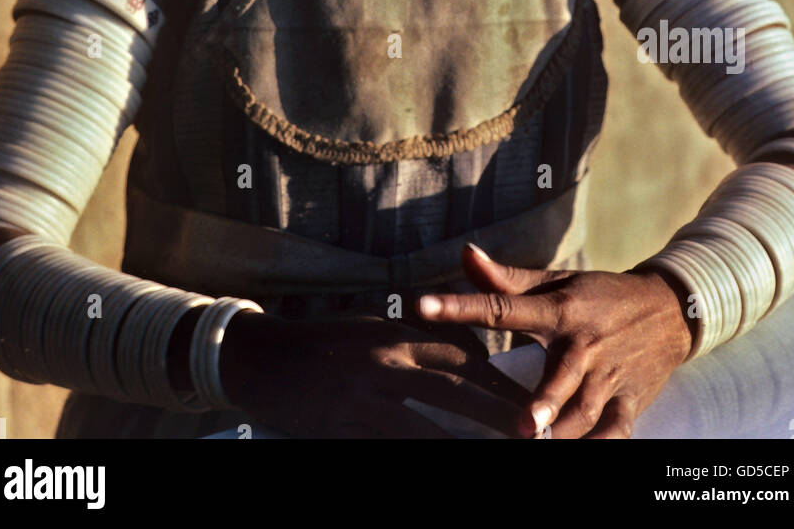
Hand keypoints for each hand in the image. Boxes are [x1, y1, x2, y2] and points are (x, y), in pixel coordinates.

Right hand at [219, 309, 537, 438]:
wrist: (260, 357)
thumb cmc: (322, 344)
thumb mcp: (371, 330)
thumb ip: (415, 343)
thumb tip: (467, 356)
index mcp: (395, 333)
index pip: (459, 352)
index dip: (495, 378)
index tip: (527, 399)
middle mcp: (384, 361)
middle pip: (453, 387)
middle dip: (496, 411)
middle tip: (533, 431)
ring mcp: (361, 396)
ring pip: (423, 428)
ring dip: (462, 447)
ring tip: (495, 457)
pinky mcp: (340, 426)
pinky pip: (385, 449)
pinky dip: (412, 459)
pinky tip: (435, 464)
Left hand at [414, 245, 693, 438]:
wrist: (669, 310)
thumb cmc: (598, 295)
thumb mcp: (555, 281)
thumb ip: (506, 278)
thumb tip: (465, 253)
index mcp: (559, 309)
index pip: (503, 306)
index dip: (462, 305)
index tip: (422, 306)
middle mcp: (584, 345)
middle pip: (560, 376)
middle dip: (544, 401)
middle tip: (521, 423)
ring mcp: (609, 377)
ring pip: (586, 412)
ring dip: (565, 431)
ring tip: (538, 444)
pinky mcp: (629, 402)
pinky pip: (615, 433)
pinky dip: (601, 447)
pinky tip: (583, 454)